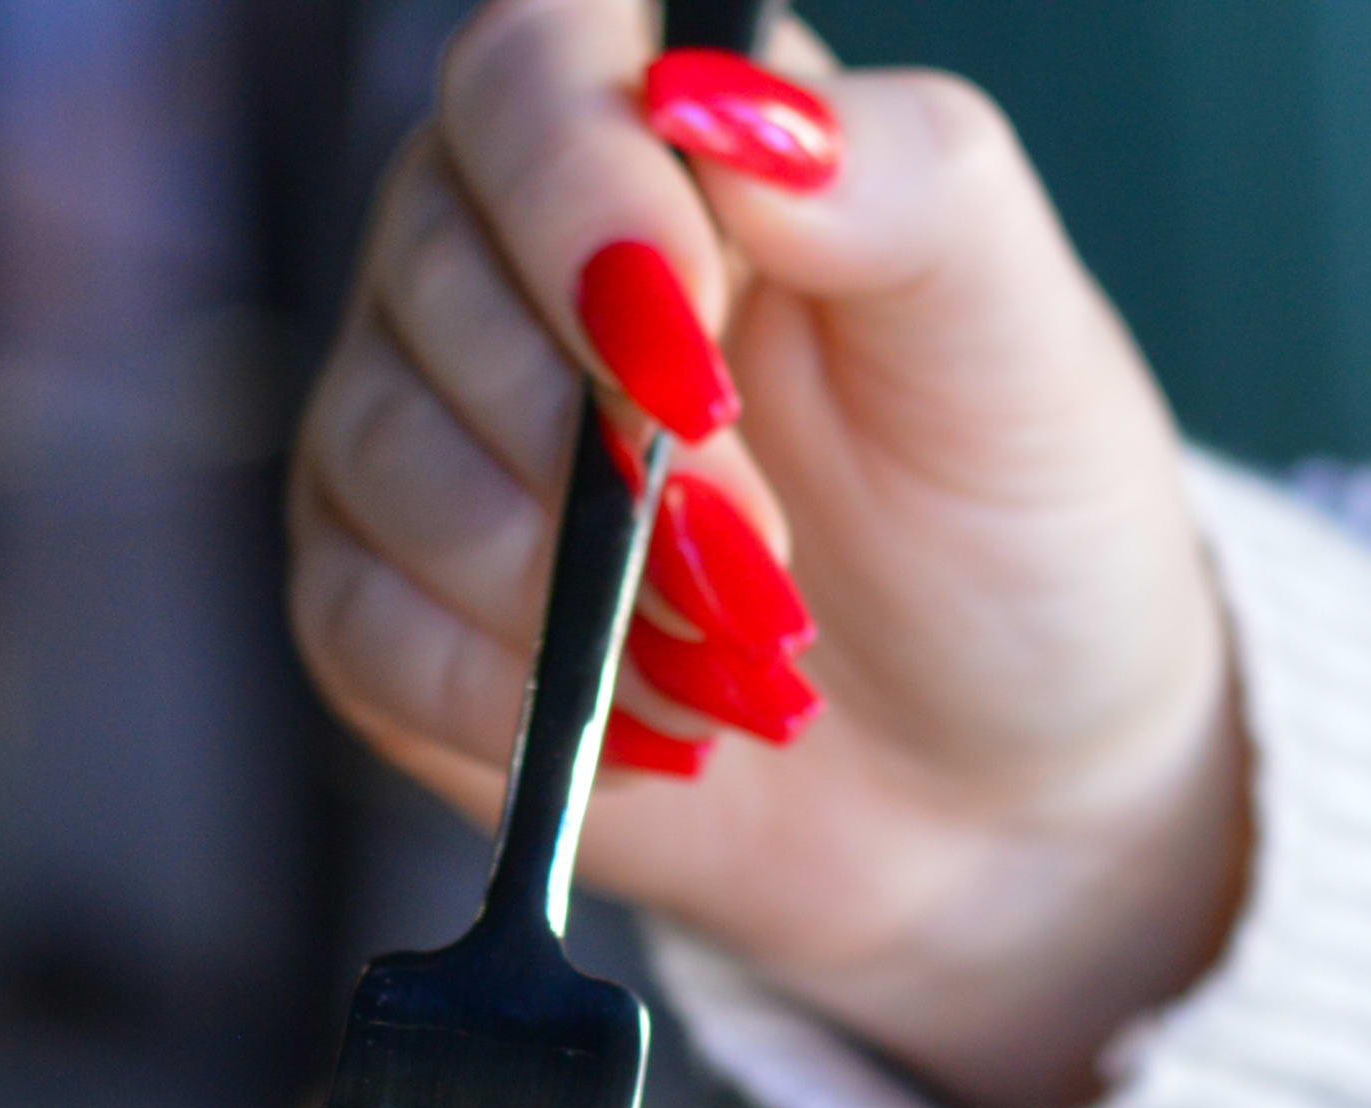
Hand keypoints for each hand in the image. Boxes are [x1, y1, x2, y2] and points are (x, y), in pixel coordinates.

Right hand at [289, 0, 1249, 1107]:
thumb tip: (717, 101)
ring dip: (565, 590)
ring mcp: (427, 424)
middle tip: (758, 558)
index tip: (690, 361)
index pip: (529, 71)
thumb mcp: (1013, 337)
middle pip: (432, 271)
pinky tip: (641, 723)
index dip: (576, 203)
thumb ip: (900, 179)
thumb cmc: (1009, 528)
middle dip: (596, 451)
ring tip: (722, 655)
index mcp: (665, 136)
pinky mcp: (385, 598)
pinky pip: (357, 623)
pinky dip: (505, 694)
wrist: (993, 774)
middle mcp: (509, 252)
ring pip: (380, 454)